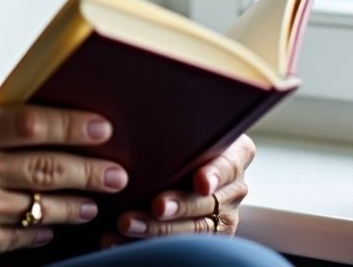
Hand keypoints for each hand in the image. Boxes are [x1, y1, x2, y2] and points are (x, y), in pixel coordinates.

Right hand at [0, 95, 128, 263]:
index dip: (71, 125)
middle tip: (117, 171)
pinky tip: (59, 224)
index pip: (30, 123)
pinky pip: (25, 236)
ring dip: (79, 204)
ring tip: (98, 199)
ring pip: (44, 207)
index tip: (102, 126)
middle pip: (47, 168)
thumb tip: (15, 97)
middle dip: (91, 169)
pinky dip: (46, 230)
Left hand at [104, 134, 254, 245]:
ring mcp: (222, 214)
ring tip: (126, 224)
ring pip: (192, 228)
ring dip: (156, 229)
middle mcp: (234, 186)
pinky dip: (144, 244)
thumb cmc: (176, 136)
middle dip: (178, 205)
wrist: (175, 159)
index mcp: (235, 152)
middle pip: (207, 201)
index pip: (230, 163)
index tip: (200, 181)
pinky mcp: (205, 237)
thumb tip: (140, 106)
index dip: (215, 173)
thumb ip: (175, 122)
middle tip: (155, 206)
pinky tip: (116, 240)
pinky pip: (178, 246)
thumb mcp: (183, 124)